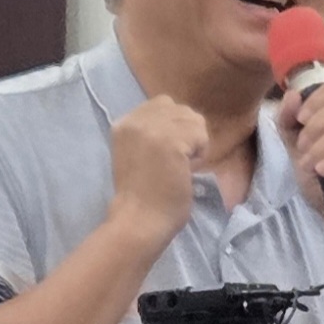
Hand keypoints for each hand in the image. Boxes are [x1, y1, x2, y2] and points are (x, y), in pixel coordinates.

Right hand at [107, 95, 207, 247]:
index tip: (169, 152)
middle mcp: (134, 120)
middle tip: (178, 160)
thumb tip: (181, 121)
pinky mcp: (170, 141)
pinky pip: (200, 135)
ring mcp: (151, 128)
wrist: (138, 220)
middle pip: (180, 108)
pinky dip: (201, 152)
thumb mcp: (137, 152)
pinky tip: (187, 169)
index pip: (162, 104)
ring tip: (182, 164)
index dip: (174, 126)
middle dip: (186, 131)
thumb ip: (151, 133)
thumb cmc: (142, 195)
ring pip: (193, 119)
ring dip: (195, 142)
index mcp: (123, 123)